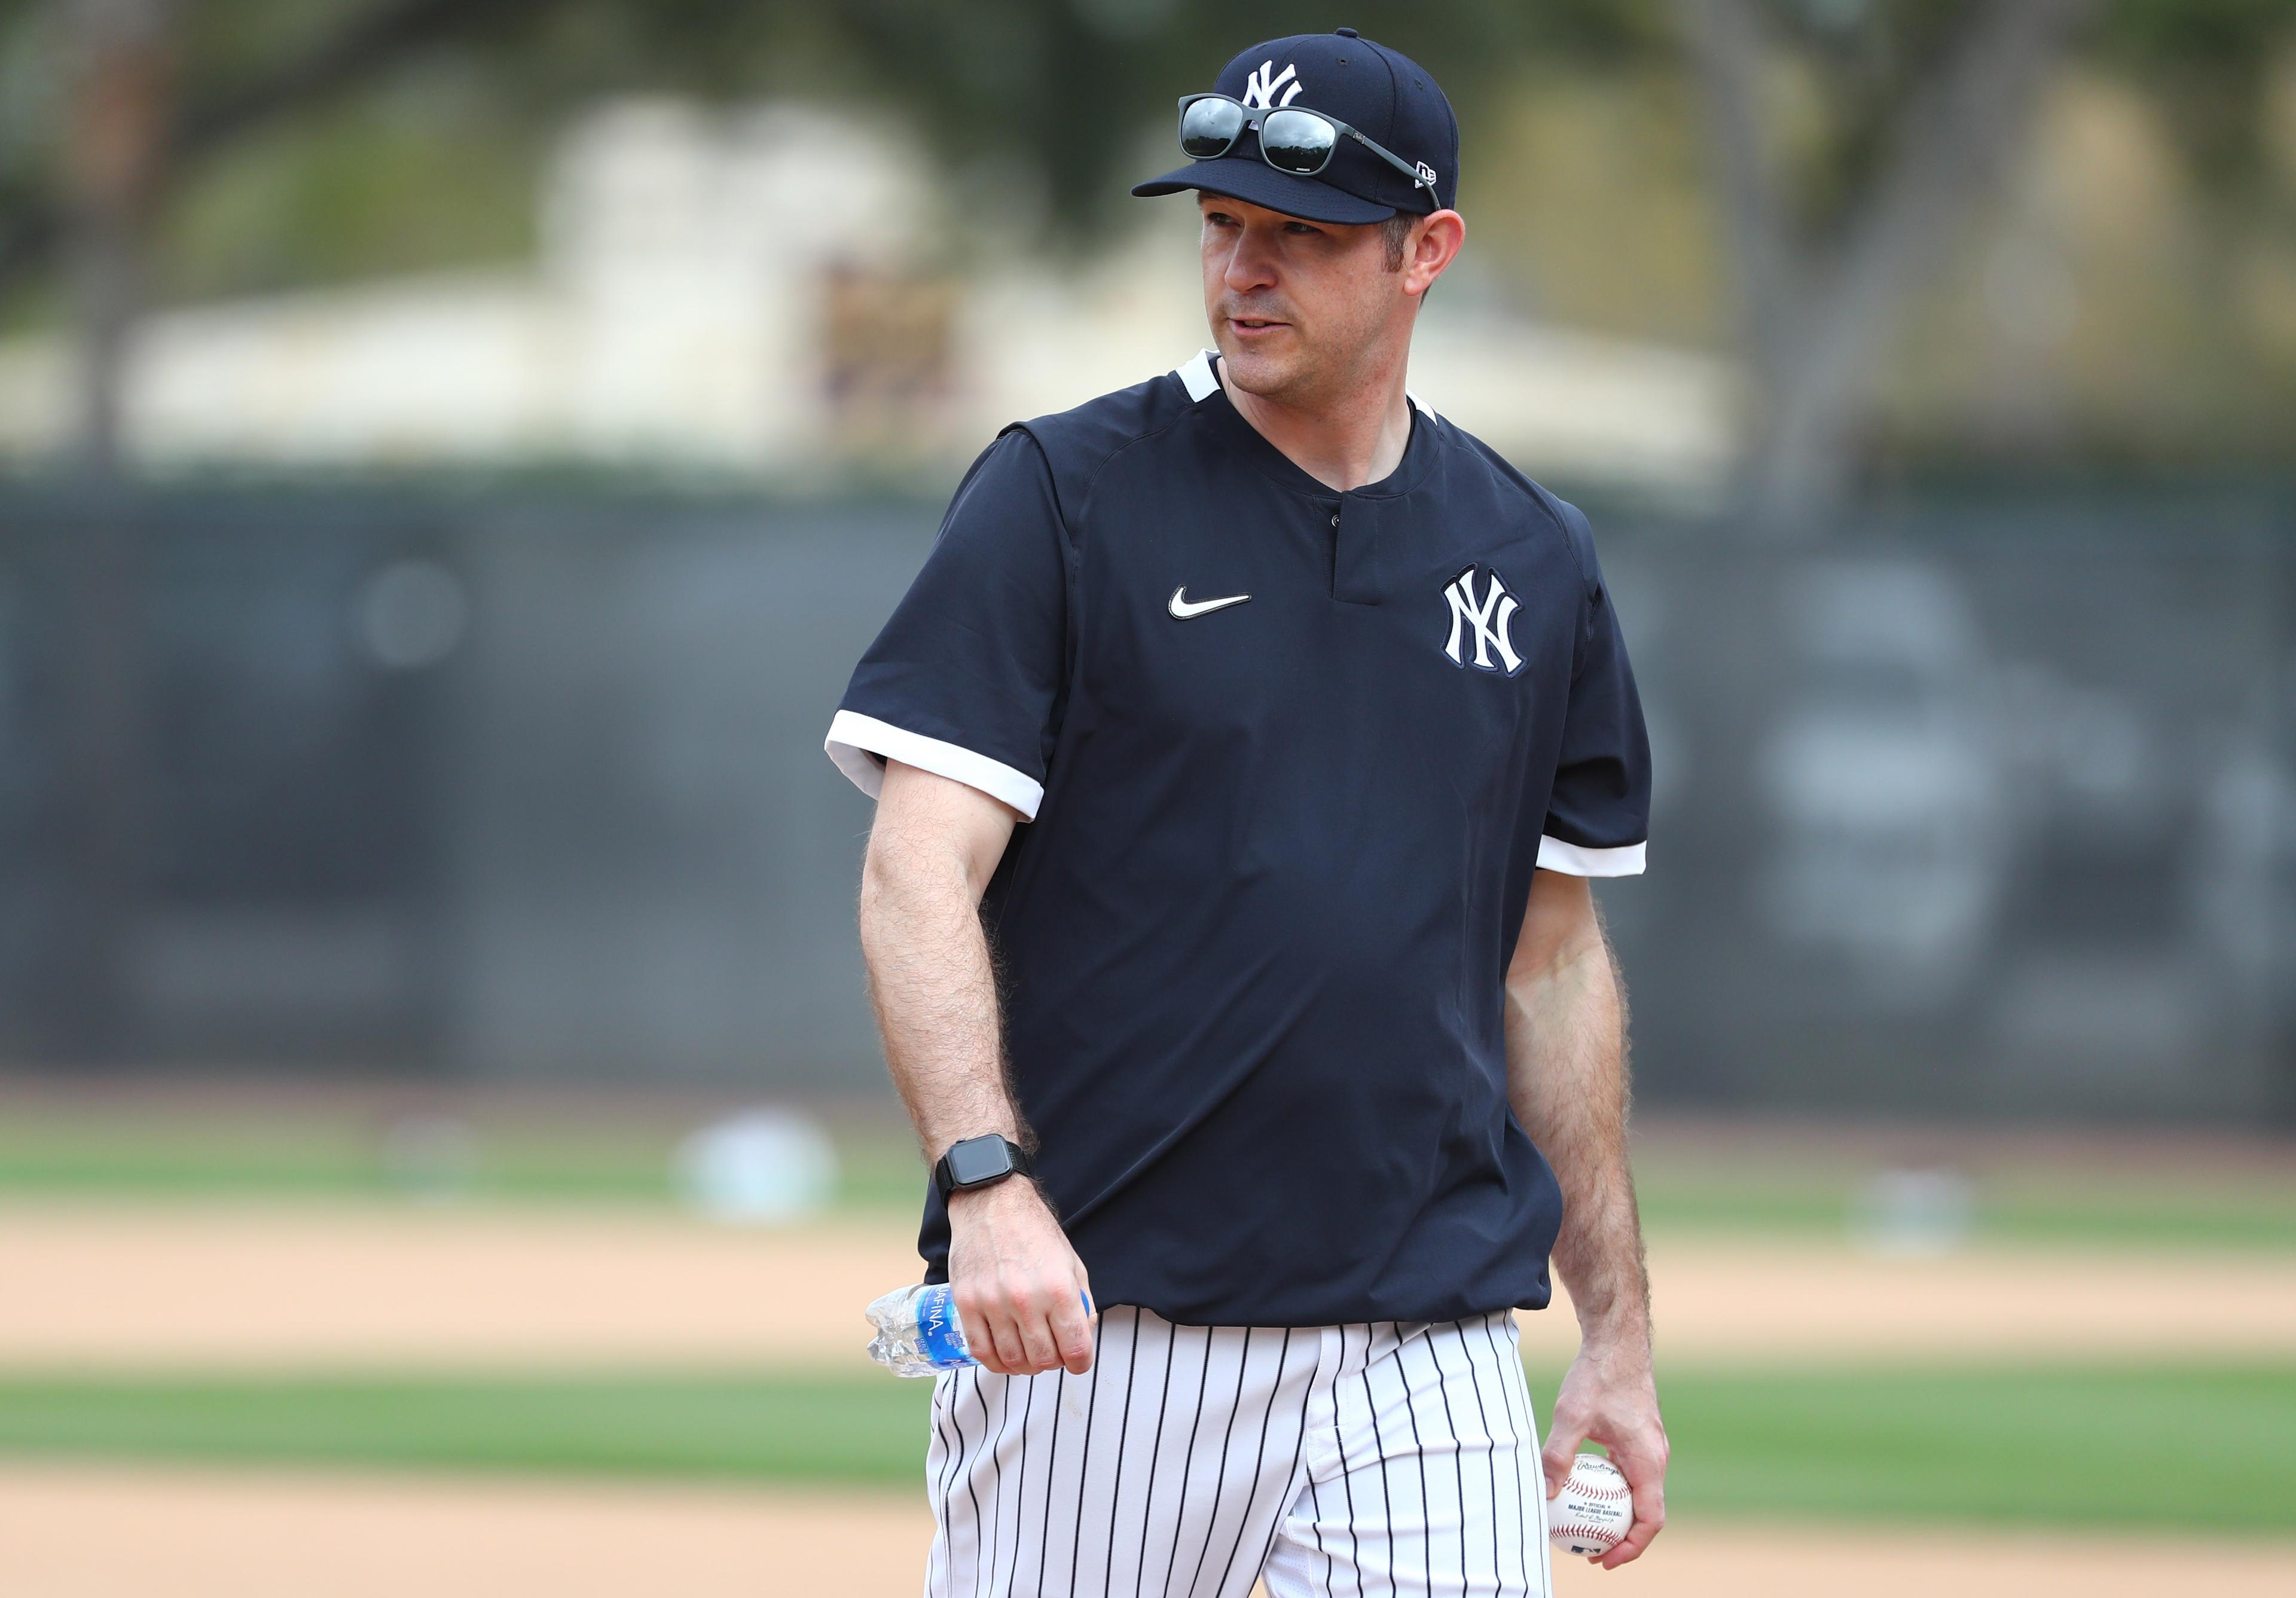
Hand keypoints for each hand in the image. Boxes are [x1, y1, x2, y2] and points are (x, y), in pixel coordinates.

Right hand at [946, 1178, 1095, 1376]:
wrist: (990, 1203)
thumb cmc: (1035, 1233)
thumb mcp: (1071, 1262)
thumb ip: (1082, 1303)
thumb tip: (1082, 1338)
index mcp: (1059, 1288)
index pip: (1075, 1349)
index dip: (1081, 1363)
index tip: (1078, 1360)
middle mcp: (1026, 1299)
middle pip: (1044, 1360)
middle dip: (1053, 1363)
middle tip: (1052, 1353)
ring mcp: (992, 1302)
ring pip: (1012, 1360)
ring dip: (1025, 1366)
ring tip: (1028, 1355)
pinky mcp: (966, 1303)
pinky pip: (981, 1351)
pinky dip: (995, 1363)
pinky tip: (1004, 1356)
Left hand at [1543, 1338, 1666, 1568]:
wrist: (1617, 1340)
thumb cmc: (1599, 1376)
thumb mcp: (1571, 1417)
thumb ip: (1558, 1456)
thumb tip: (1544, 1493)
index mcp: (1649, 1461)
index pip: (1651, 1519)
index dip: (1631, 1547)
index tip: (1605, 1559)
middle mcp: (1656, 1457)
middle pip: (1647, 1510)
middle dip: (1622, 1537)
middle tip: (1591, 1550)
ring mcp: (1650, 1445)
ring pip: (1639, 1491)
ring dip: (1617, 1512)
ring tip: (1586, 1524)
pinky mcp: (1640, 1434)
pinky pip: (1630, 1471)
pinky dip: (1613, 1487)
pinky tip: (1585, 1484)